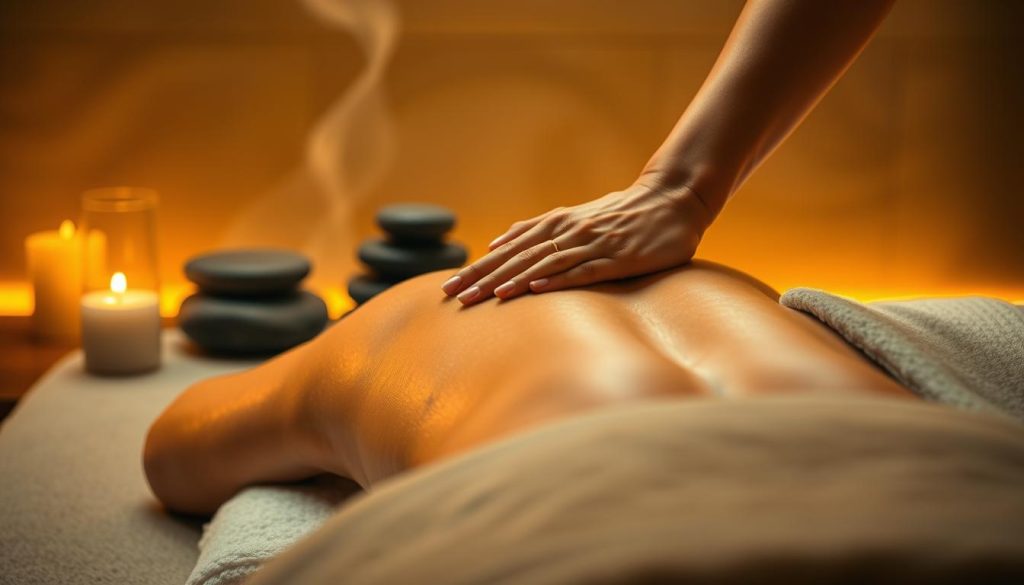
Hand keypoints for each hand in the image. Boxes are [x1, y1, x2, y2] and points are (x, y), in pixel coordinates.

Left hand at [440, 181, 714, 304]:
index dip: (477, 268)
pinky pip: (581, 271)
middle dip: (483, 278)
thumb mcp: (574, 217)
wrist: (671, 201)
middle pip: (517, 258)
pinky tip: (534, 289)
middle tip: (453, 296)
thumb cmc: (621, 214)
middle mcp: (568, 232)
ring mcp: (591, 245)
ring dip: (512, 280)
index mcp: (555, 225)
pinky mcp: (616, 258)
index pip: (507, 251)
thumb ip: (538, 229)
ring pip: (543, 265)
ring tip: (485, 296)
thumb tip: (498, 241)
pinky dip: (555, 280)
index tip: (448, 287)